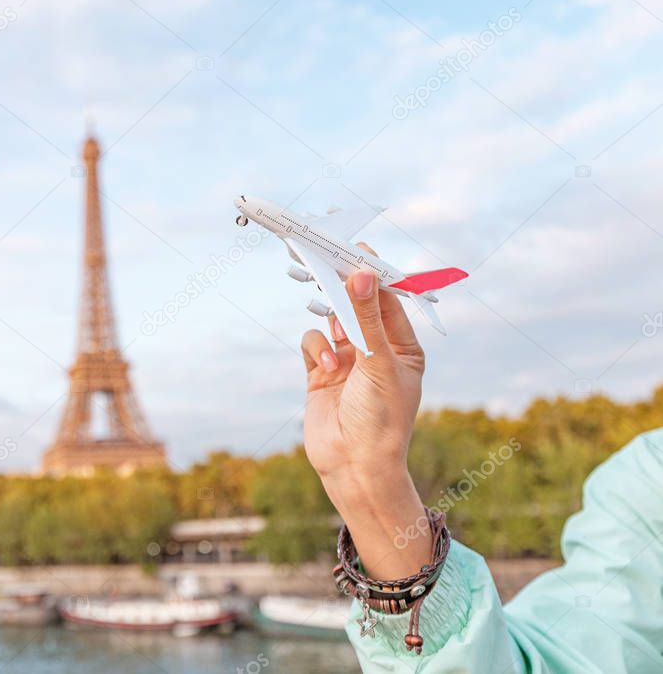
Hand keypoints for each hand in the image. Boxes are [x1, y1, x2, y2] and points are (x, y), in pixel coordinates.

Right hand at [300, 244, 429, 578]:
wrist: (355, 468)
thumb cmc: (381, 420)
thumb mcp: (378, 364)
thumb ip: (366, 318)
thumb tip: (361, 274)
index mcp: (403, 346)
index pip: (387, 298)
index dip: (371, 272)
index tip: (355, 247)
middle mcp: (376, 349)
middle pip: (356, 305)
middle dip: (341, 287)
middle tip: (325, 258)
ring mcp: (347, 360)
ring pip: (331, 320)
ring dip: (330, 324)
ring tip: (328, 323)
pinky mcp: (319, 373)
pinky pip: (312, 342)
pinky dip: (315, 349)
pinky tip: (325, 368)